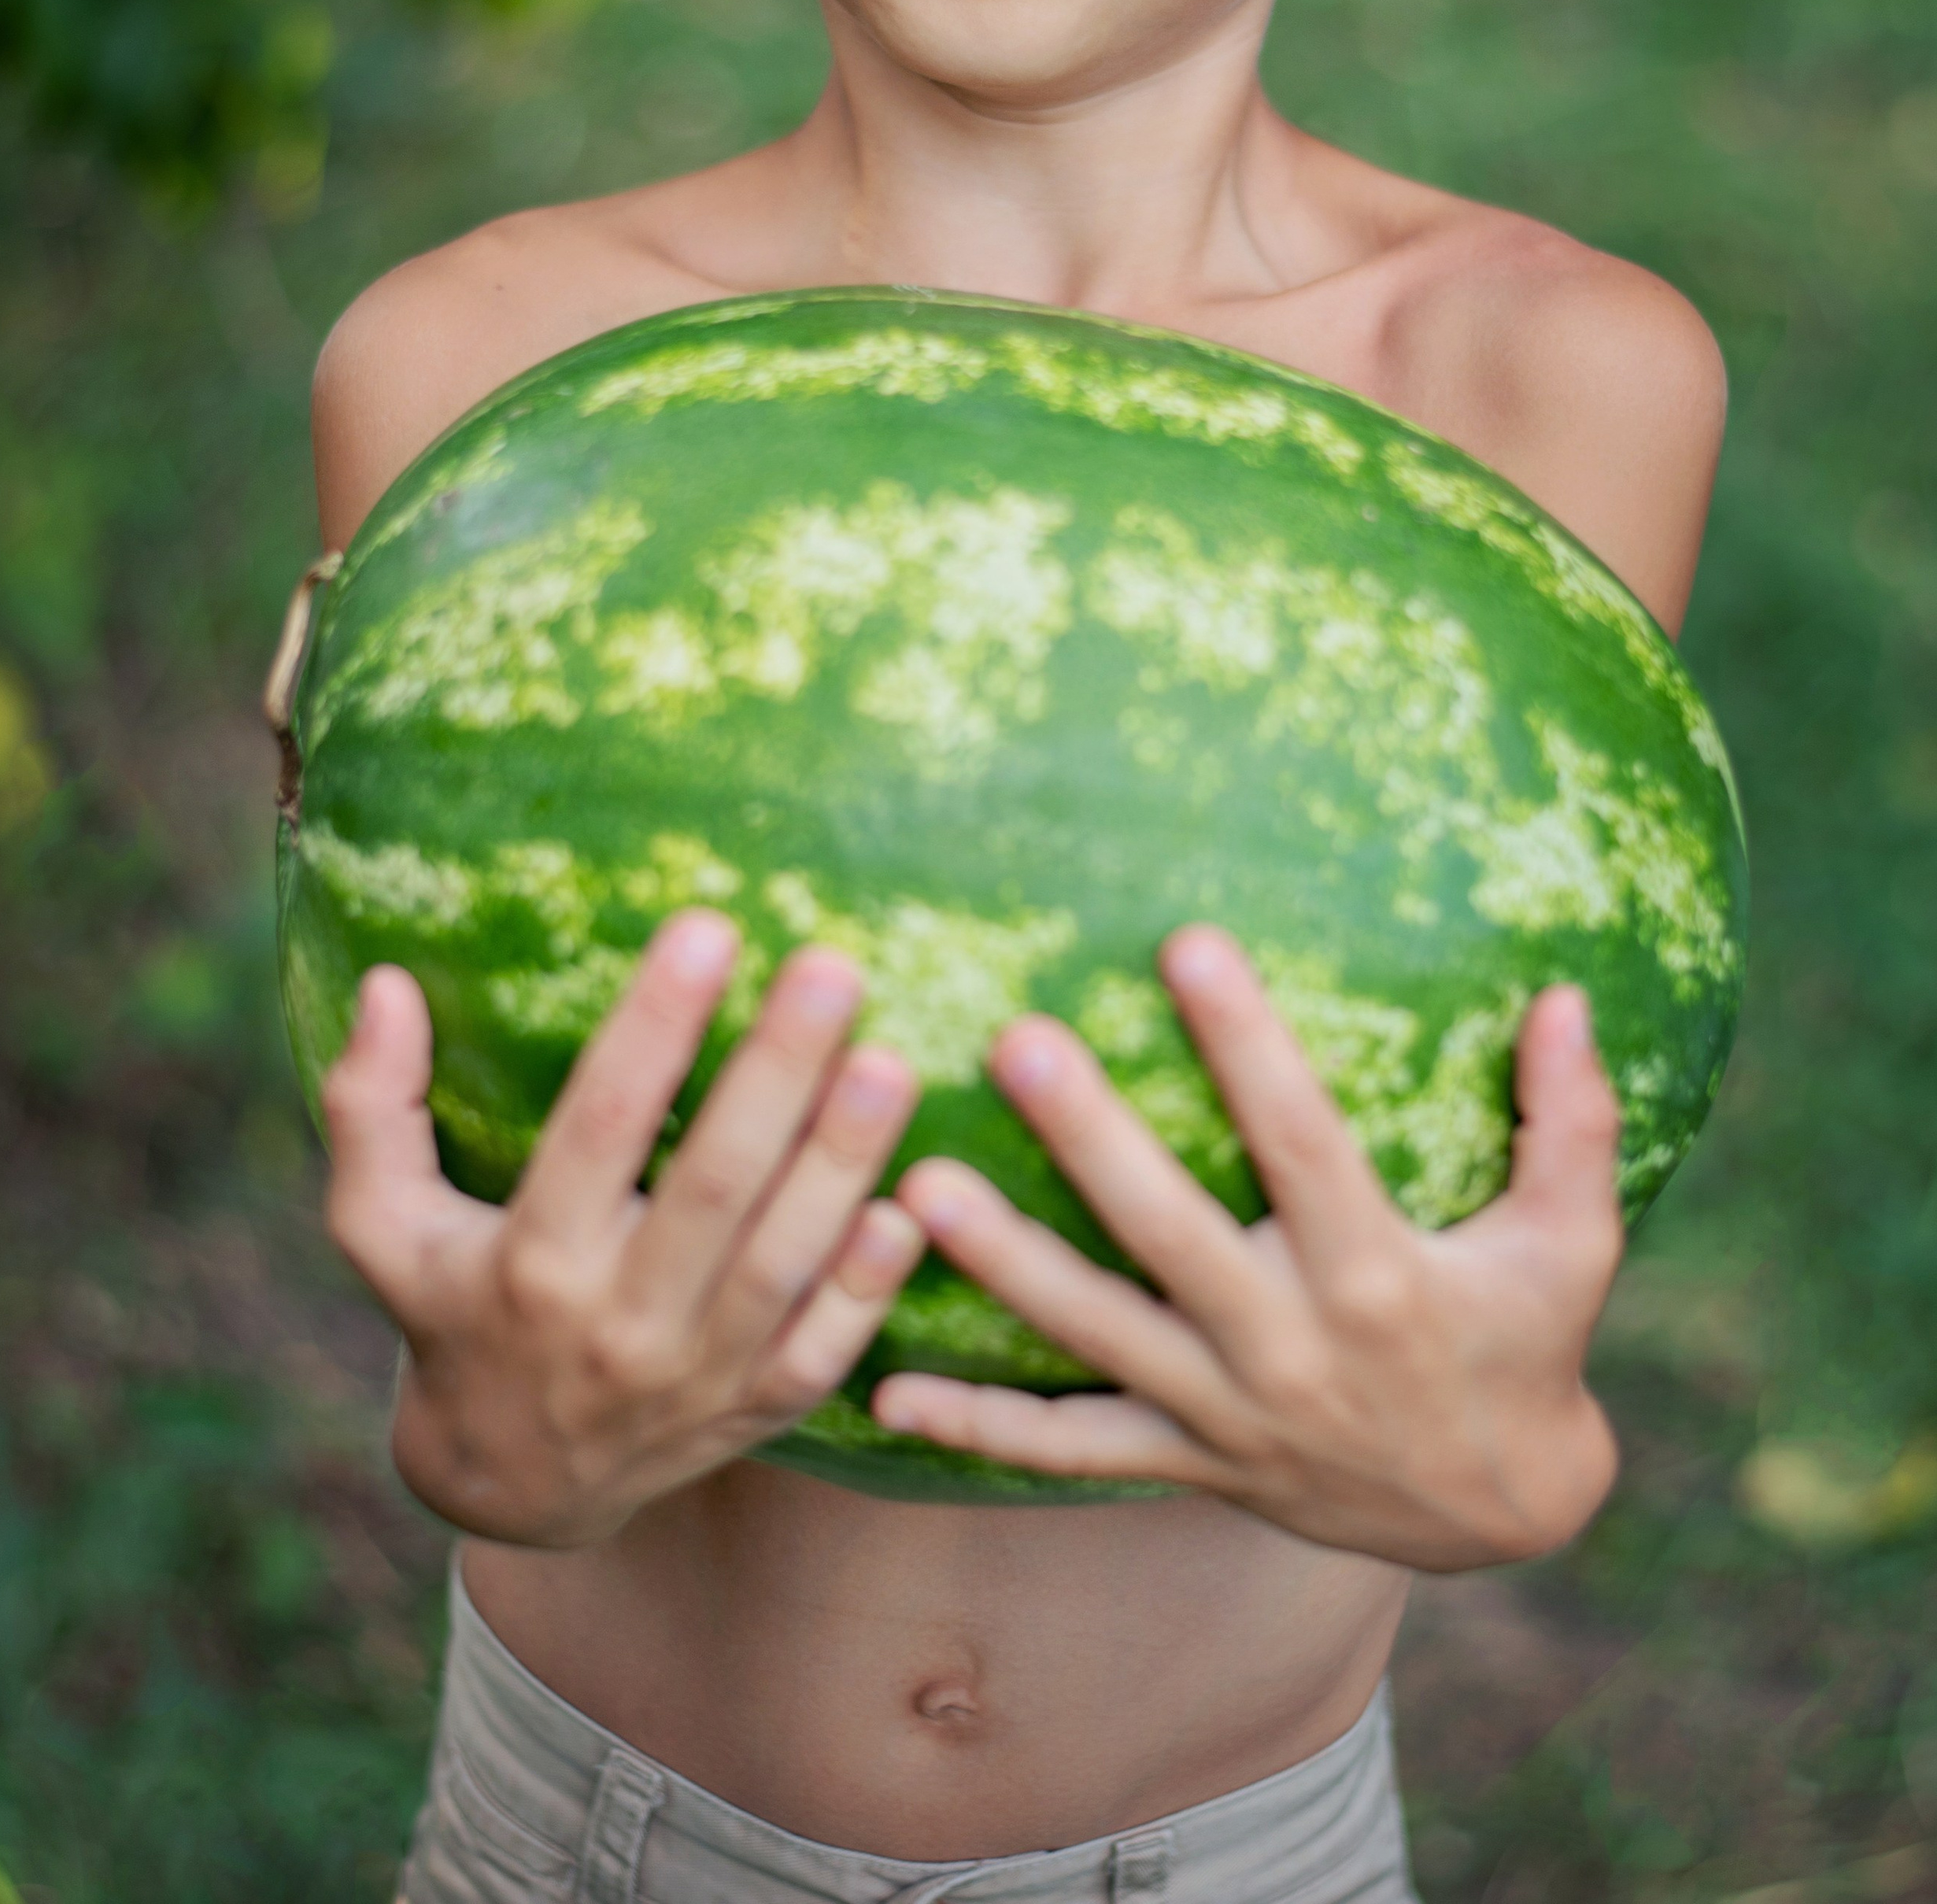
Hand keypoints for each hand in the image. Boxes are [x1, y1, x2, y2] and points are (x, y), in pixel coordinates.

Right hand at [322, 912, 922, 1545]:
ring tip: (892, 1060)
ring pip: (785, 1264)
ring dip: (844, 1162)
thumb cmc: (450, 1311)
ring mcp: (698, 1379)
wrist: (509, 1487)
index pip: (598, 1127)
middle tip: (832, 968)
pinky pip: (827, 1349)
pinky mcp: (758, 1411)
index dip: (654, 1028)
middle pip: (714, 1189)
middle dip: (779, 1076)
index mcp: (530, 1262)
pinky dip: (871, 1284)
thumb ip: (372, 1110)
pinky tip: (913, 1202)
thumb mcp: (380, 1228)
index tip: (705, 927)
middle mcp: (618, 1326)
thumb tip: (387, 984)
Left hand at [875, 928, 1622, 1569]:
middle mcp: (1292, 1348)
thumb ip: (1569, 1120)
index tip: (1187, 944)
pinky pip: (1070, 1451)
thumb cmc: (1529, 1343)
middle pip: (1171, 1233)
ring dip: (1002, 1264)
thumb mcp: (1573, 1243)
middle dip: (1090, 1137)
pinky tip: (886, 1391)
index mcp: (1380, 1278)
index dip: (1248, 1048)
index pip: (1304, 1144)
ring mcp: (1229, 1414)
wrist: (1501, 1517)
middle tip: (1015, 1040)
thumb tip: (1568, 995)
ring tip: (916, 1185)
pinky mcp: (1190, 1461)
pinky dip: (980, 1428)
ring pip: (1096, 1337)